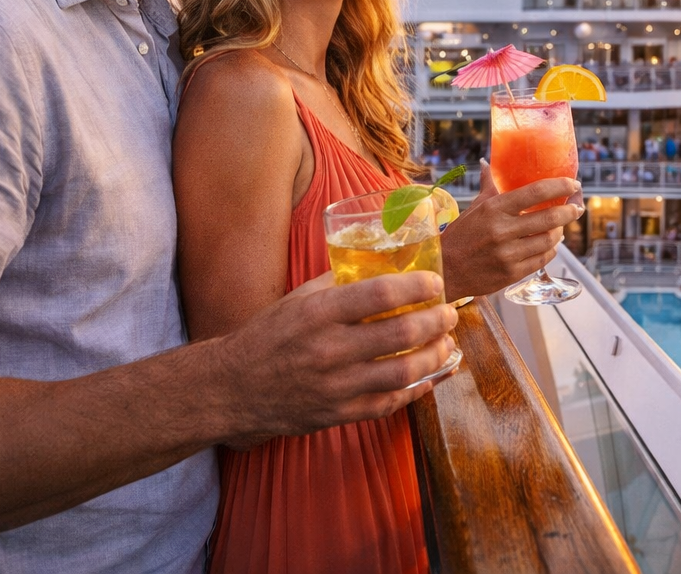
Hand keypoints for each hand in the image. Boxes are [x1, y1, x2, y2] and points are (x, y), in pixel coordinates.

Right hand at [218, 271, 456, 446]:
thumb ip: (337, 284)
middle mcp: (329, 349)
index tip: (435, 283)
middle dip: (436, 321)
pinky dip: (417, 390)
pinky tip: (431, 377)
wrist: (232, 389)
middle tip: (449, 313)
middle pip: (401, 333)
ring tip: (446, 343)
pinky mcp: (338, 415)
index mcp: (318, 313)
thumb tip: (380, 265)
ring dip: (435, 356)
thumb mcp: (297, 300)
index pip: (380, 294)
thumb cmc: (268, 336)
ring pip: (403, 372)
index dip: (417, 287)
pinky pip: (389, 403)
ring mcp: (335, 386)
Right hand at [439, 160, 582, 299]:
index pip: (535, 192)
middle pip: (549, 218)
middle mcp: (502, 230)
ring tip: (561, 226)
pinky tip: (551, 244)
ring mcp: (508, 254)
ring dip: (560, 232)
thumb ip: (487, 186)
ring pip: (549, 241)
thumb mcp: (474, 208)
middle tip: (577, 207)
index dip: (560, 186)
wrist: (446, 271)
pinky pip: (542, 259)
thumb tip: (487, 163)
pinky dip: (551, 250)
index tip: (573, 184)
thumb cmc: (461, 236)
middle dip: (570, 211)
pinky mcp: (512, 273)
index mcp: (494, 209)